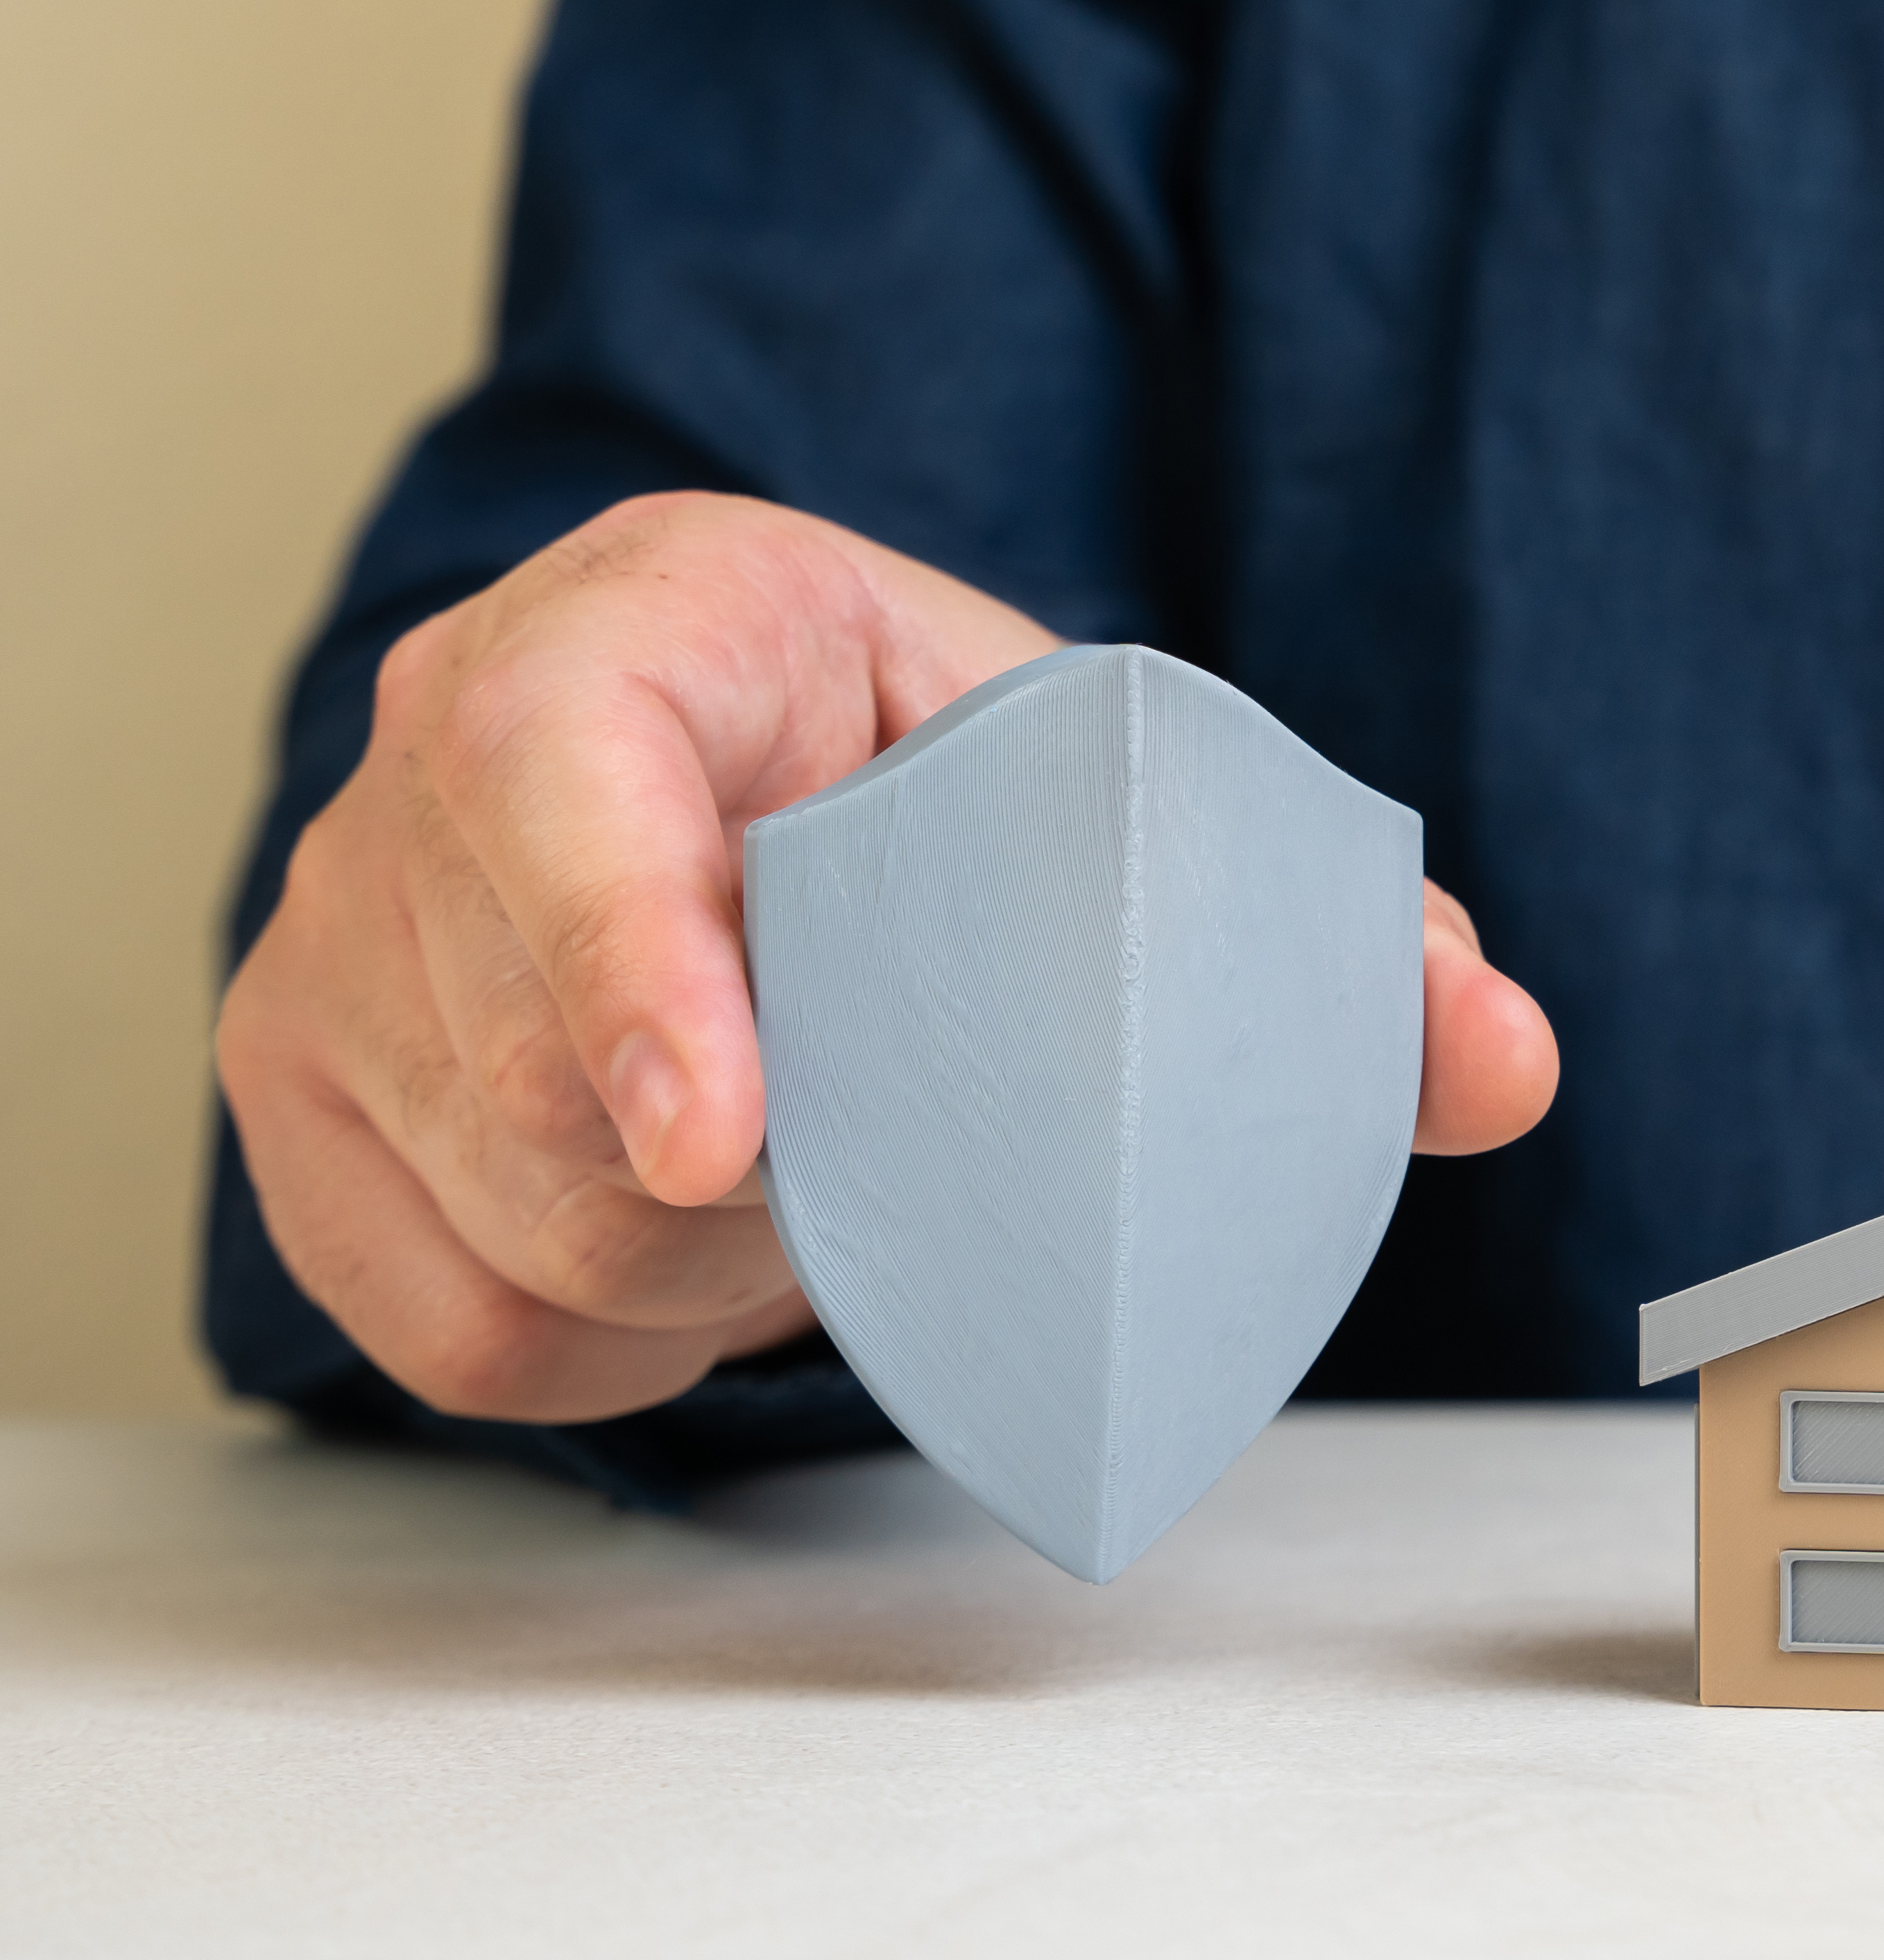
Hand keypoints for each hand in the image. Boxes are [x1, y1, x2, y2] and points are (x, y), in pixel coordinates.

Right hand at [216, 493, 1556, 1425]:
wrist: (750, 763)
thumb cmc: (947, 781)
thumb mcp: (1123, 793)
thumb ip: (1317, 923)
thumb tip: (1507, 1061)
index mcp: (644, 622)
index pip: (562, 784)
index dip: (634, 963)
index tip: (735, 1132)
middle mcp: (432, 757)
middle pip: (548, 1079)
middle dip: (768, 1189)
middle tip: (906, 1163)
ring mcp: (331, 937)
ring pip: (509, 1222)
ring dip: (705, 1272)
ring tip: (826, 1190)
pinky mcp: (301, 1098)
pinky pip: (446, 1319)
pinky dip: (604, 1337)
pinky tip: (710, 1252)